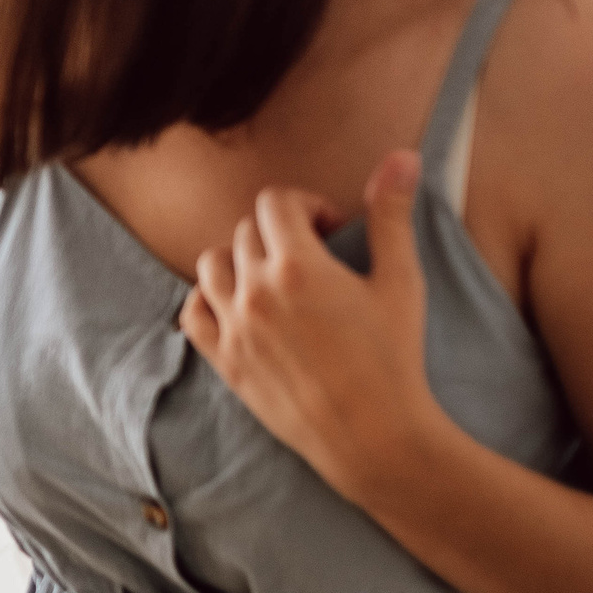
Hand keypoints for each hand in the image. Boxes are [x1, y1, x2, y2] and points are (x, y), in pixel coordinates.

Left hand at [176, 150, 442, 502]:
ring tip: (277, 280)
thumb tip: (400, 156)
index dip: (304, 206)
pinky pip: (192, 310)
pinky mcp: (223, 361)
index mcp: (297, 266)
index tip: (330, 229)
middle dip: (281, 234)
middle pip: (247, 232)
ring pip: (212, 265)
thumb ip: (391, 214)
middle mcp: (255, 292)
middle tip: (315, 261)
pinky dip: (209, 298)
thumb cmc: (394, 358)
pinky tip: (241, 305)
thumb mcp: (400, 281)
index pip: (274, 202)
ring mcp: (233, 328)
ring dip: (241, 261)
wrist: (374, 437)